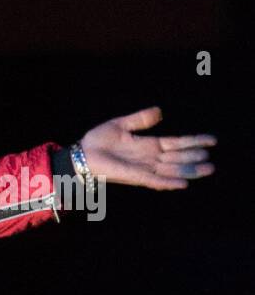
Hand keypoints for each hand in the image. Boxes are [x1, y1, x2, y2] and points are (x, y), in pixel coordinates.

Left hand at [78, 106, 215, 190]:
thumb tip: (160, 111)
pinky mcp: (133, 176)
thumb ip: (140, 119)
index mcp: (148, 145)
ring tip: (207, 170)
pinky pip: (154, 179)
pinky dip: (168, 181)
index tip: (212, 140)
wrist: (80, 154)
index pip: (176, 143)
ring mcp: (142, 167)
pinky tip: (183, 183)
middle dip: (194, 159)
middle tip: (212, 161)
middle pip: (178, 158)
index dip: (194, 142)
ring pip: (171, 170)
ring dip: (188, 171)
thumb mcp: (121, 125)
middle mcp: (149, 158)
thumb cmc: (98, 141)